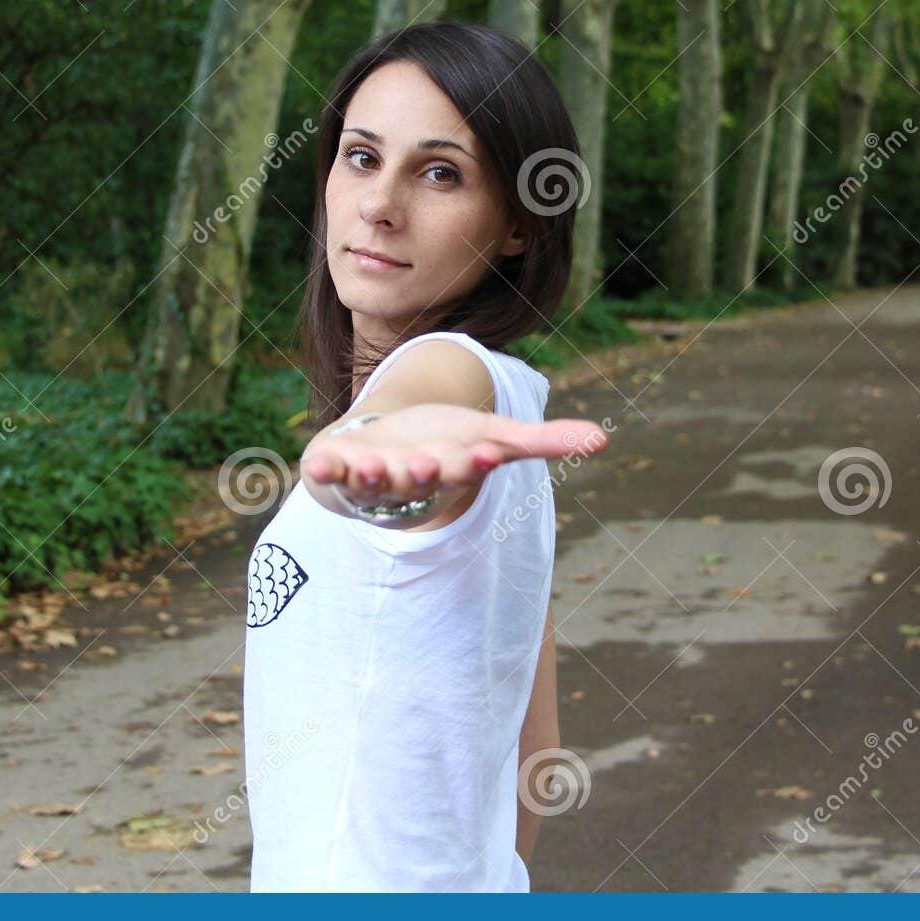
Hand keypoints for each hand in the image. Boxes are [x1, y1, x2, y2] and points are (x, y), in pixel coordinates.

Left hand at [301, 403, 610, 506]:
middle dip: (425, 473)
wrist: (382, 453)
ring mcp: (374, 478)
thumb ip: (541, 441)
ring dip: (373, 478)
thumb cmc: (442, 445)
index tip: (486, 453)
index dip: (474, 462)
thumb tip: (604, 440)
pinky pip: (329, 474)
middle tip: (429, 465)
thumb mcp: (492, 436)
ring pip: (375, 484)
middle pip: (421, 479)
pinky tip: (314, 464)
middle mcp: (413, 479)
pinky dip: (321, 470)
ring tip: (372, 467)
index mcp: (451, 469)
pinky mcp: (338, 469)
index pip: (466, 467)